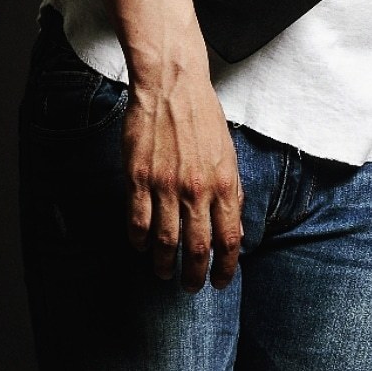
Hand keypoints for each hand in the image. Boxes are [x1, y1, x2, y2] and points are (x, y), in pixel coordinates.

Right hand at [123, 68, 243, 292]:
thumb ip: (231, 188)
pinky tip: (141, 247)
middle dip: (195, 276)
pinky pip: (137, 223)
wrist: (172, 84)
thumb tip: (234, 222)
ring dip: (164, 265)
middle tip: (191, 286)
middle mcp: (196, 189)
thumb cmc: (203, 114)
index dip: (225, 267)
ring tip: (164, 272)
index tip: (220, 281)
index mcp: (223, 182)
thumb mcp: (228, 150)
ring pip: (164, 242)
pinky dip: (139, 242)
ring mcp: (165, 186)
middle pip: (197, 249)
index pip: (229, 239)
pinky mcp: (139, 179)